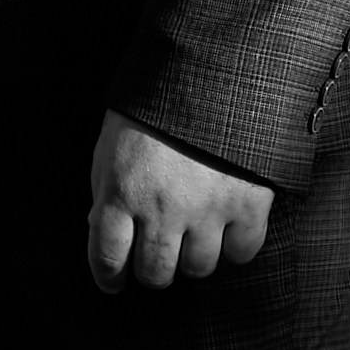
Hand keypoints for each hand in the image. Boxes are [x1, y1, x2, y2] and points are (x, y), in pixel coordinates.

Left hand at [87, 109, 273, 292]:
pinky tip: (228, 222)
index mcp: (121, 189)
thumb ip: (106, 188)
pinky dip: (236, 243)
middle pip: (155, 273)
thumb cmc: (154, 104)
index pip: (107, 258)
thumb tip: (101, 230)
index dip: (109, 276)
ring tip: (193, 228)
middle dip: (152, 267)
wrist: (210, 67)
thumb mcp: (113, 141)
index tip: (114, 281)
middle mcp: (162, 208)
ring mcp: (207, 209)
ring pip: (198, 268)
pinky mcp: (248, 203)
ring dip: (193, 254)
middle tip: (157, 250)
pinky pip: (242, 252)